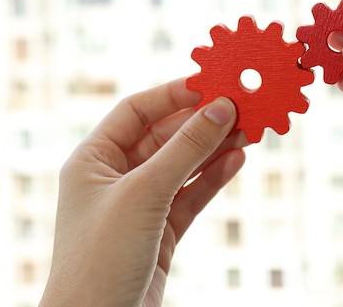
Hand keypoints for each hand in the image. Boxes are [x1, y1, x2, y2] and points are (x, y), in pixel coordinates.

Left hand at [40, 78, 245, 306]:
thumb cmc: (101, 258)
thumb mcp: (144, 193)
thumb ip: (185, 149)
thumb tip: (221, 108)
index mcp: (93, 160)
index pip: (136, 111)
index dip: (173, 95)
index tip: (212, 85)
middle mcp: (115, 177)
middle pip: (165, 137)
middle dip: (202, 122)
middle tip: (241, 107)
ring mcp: (141, 203)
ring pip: (184, 164)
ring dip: (214, 147)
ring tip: (249, 131)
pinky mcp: (162, 228)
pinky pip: (192, 193)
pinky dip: (214, 177)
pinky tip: (237, 160)